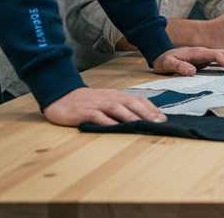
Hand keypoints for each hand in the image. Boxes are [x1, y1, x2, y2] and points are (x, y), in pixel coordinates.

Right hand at [43, 87, 165, 126]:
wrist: (61, 97)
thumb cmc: (86, 102)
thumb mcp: (106, 101)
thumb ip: (121, 107)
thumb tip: (141, 118)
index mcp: (116, 95)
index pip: (137, 99)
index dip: (151, 108)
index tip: (163, 118)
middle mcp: (109, 98)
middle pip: (131, 103)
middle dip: (146, 113)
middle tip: (158, 122)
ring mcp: (97, 104)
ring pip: (117, 108)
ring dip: (131, 117)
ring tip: (143, 125)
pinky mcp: (84, 112)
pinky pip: (98, 116)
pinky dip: (108, 122)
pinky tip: (116, 128)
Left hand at [153, 46, 223, 75]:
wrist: (160, 54)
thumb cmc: (163, 60)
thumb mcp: (167, 64)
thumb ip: (179, 67)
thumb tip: (192, 71)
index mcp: (198, 52)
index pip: (216, 55)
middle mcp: (204, 52)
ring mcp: (205, 56)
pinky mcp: (204, 60)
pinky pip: (220, 61)